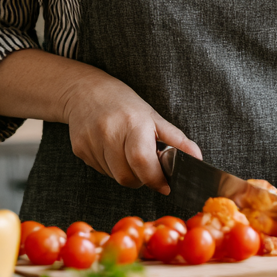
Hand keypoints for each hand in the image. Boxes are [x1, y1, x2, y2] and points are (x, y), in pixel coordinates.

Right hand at [0, 49, 201, 194]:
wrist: (85, 90)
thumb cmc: (123, 103)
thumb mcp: (153, 116)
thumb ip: (176, 140)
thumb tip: (197, 158)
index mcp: (132, 123)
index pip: (142, 161)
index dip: (156, 179)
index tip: (165, 185)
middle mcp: (108, 132)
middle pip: (127, 177)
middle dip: (141, 178)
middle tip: (146, 164)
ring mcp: (91, 142)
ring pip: (114, 177)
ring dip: (126, 172)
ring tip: (127, 151)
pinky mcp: (79, 150)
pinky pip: (100, 171)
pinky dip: (111, 167)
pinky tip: (111, 149)